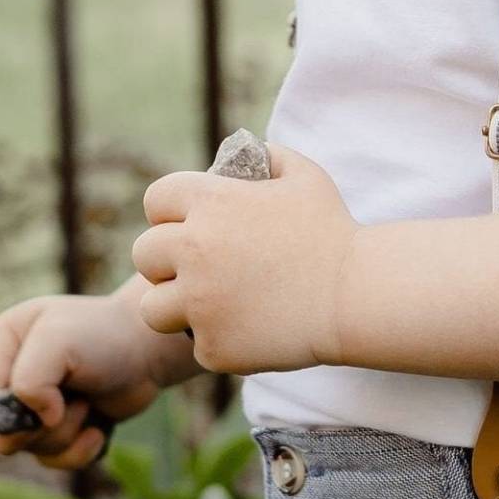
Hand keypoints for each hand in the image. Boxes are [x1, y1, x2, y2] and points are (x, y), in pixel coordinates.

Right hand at [0, 292, 162, 471]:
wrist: (149, 350)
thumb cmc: (104, 336)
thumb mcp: (59, 341)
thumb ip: (28, 380)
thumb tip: (35, 422)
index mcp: (0, 342)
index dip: (13, 408)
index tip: (53, 392)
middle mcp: (8, 371)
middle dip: (37, 429)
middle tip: (67, 405)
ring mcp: (30, 401)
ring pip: (25, 450)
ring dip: (63, 436)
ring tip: (87, 404)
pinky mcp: (55, 426)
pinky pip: (50, 461)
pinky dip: (77, 452)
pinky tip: (97, 428)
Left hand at [131, 141, 358, 375]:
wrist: (354, 296)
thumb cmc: (332, 230)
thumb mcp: (303, 174)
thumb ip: (268, 156)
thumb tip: (247, 152)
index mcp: (210, 203)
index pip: (156, 200)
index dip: (169, 211)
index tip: (186, 224)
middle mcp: (194, 251)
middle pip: (144, 254)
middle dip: (165, 259)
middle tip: (193, 267)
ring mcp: (200, 303)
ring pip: (153, 307)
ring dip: (174, 305)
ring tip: (204, 303)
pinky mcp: (212, 346)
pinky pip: (196, 343)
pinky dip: (217, 339)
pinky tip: (247, 328)